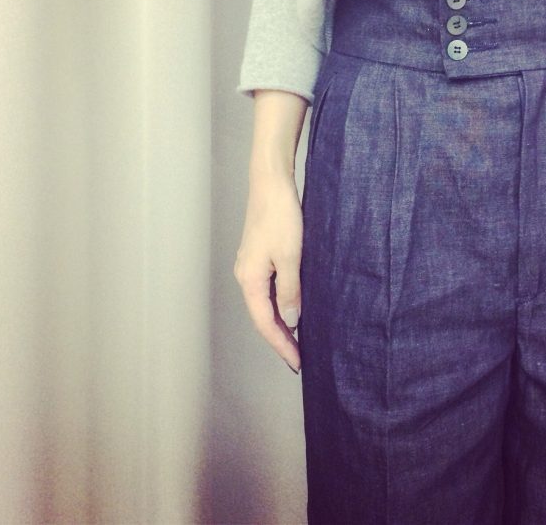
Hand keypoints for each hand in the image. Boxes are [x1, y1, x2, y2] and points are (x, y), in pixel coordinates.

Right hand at [234, 168, 303, 372]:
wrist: (271, 182)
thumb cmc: (281, 216)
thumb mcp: (290, 257)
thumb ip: (290, 292)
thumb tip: (290, 321)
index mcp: (249, 279)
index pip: (265, 323)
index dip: (281, 345)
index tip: (297, 363)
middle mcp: (245, 275)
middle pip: (261, 316)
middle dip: (280, 338)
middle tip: (300, 357)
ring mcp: (251, 264)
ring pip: (264, 302)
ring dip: (280, 322)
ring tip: (298, 339)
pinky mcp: (259, 254)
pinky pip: (268, 288)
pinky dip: (280, 303)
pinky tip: (293, 307)